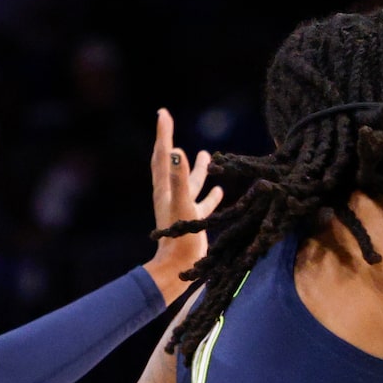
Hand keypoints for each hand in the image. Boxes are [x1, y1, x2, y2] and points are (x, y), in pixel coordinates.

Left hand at [143, 109, 221, 296]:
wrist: (176, 270)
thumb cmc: (179, 238)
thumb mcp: (181, 204)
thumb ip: (179, 178)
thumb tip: (176, 150)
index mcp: (166, 189)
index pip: (163, 154)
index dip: (164, 133)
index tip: (163, 112)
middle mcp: (171, 196)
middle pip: (170, 164)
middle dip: (171, 143)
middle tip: (169, 123)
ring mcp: (182, 209)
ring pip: (190, 183)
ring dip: (196, 169)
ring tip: (205, 154)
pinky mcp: (192, 223)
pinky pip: (202, 204)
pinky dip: (209, 195)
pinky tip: (219, 191)